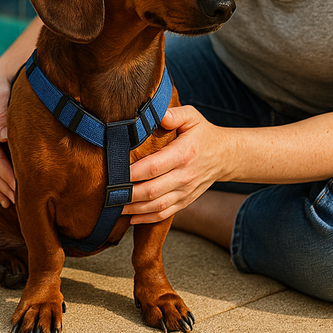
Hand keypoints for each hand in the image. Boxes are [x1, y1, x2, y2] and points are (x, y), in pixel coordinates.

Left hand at [124, 105, 228, 223]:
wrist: (225, 156)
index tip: (114, 173)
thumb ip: (175, 114)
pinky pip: (165, 214)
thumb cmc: (203, 134)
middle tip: (108, 193)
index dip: (133, 172)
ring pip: (157, 206)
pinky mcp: (185, 201)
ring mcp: (185, 191)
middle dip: (128, 194)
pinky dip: (147, 218)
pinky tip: (131, 218)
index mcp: (183, 154)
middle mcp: (185, 176)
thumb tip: (158, 114)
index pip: (153, 167)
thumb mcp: (193, 117)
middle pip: (152, 190)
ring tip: (115, 206)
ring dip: (134, 209)